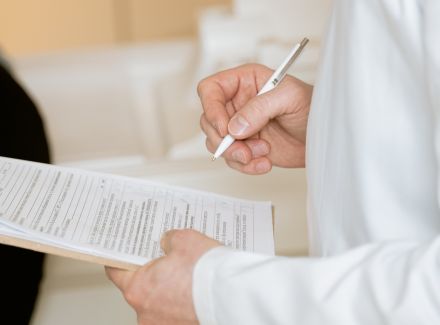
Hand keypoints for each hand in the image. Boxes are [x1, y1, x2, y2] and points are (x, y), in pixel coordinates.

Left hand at [105, 230, 220, 324]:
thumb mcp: (185, 239)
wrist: (234, 297)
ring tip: (192, 276)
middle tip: (172, 260)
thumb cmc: (207, 272)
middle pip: (143, 288)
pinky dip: (185, 303)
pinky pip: (178, 312)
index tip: (123, 254)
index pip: (116, 272)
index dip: (121, 259)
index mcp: (139, 289)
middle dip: (156, 274)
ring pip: (162, 302)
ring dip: (172, 290)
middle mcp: (146, 313)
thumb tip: (168, 242)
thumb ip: (170, 240)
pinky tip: (199, 290)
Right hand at [198, 64, 312, 173]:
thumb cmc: (312, 107)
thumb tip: (235, 126)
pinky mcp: (247, 146)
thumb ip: (260, 108)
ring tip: (262, 154)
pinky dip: (246, 166)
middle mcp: (238, 103)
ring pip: (217, 143)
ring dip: (236, 154)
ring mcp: (240, 127)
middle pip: (209, 120)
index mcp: (245, 82)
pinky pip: (232, 159)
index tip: (224, 128)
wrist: (324, 135)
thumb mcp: (289, 98)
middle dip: (224, 140)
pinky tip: (264, 162)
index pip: (211, 90)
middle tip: (244, 150)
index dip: (211, 108)